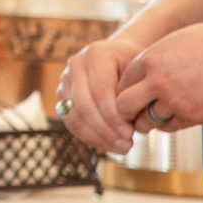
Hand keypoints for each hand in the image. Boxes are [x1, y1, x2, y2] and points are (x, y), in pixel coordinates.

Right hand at [56, 36, 148, 157]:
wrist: (120, 54)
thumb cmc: (135, 66)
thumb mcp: (139, 74)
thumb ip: (132, 95)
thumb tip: (128, 125)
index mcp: (95, 55)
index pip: (100, 92)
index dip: (114, 116)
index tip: (131, 134)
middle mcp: (75, 65)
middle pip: (84, 106)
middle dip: (106, 130)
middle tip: (126, 145)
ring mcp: (65, 80)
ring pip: (74, 116)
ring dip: (97, 137)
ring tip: (120, 148)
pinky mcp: (62, 95)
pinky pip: (70, 121)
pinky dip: (88, 137)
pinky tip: (107, 145)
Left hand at [113, 23, 202, 138]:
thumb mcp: (179, 40)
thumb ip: (158, 55)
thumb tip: (145, 66)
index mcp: (151, 59)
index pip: (122, 81)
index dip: (123, 89)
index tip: (128, 94)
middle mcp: (158, 82)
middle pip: (125, 105)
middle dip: (125, 111)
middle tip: (130, 113)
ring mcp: (175, 101)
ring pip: (147, 120)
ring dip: (147, 121)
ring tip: (148, 120)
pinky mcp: (194, 117)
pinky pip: (170, 127)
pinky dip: (167, 125)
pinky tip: (171, 119)